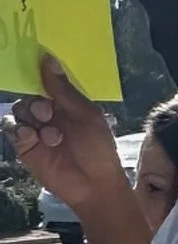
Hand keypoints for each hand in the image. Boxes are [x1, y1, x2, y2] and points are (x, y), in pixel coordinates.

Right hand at [9, 57, 124, 214]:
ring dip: (31, 118)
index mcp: (66, 103)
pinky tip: (32, 137)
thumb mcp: (86, 115)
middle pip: (29, 96)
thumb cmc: (98, 148)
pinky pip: (12, 130)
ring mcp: (36, 130)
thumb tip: (48, 59)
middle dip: (36, 102)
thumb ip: (64, 90)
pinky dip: (19, 130)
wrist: (94, 185)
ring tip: (50, 136)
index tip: (33, 65)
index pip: (46, 83)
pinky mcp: (25, 147)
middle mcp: (49, 114)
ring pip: (18, 111)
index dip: (39, 75)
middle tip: (47, 112)